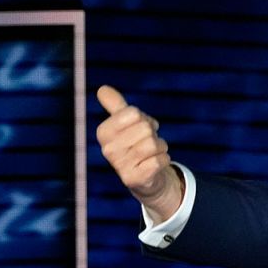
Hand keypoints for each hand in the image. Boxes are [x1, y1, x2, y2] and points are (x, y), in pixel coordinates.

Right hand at [95, 85, 183, 221]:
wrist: (146, 177)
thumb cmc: (137, 144)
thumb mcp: (126, 123)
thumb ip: (116, 105)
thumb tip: (103, 89)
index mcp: (103, 132)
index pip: (134, 113)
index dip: (144, 119)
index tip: (141, 128)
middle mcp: (108, 149)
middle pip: (145, 129)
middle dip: (153, 134)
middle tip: (147, 142)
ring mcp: (119, 166)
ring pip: (154, 144)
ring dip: (160, 147)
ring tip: (152, 154)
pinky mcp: (134, 179)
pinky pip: (161, 160)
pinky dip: (164, 160)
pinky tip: (155, 165)